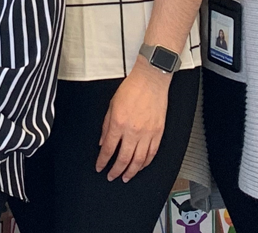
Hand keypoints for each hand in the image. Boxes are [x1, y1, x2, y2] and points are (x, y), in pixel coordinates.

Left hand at [96, 58, 170, 181]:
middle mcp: (133, 131)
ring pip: (139, 160)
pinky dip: (146, 163)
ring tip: (126, 177)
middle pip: (123, 159)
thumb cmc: (131, 89)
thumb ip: (106, 126)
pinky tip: (140, 167)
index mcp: (118, 124)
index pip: (108, 149)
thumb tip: (103, 142)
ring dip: (131, 171)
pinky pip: (152, 153)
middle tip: (111, 176)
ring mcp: (147, 134)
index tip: (100, 167)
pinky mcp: (158, 133)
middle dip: (116, 171)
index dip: (103, 161)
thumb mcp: (111, 106)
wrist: (151, 81)